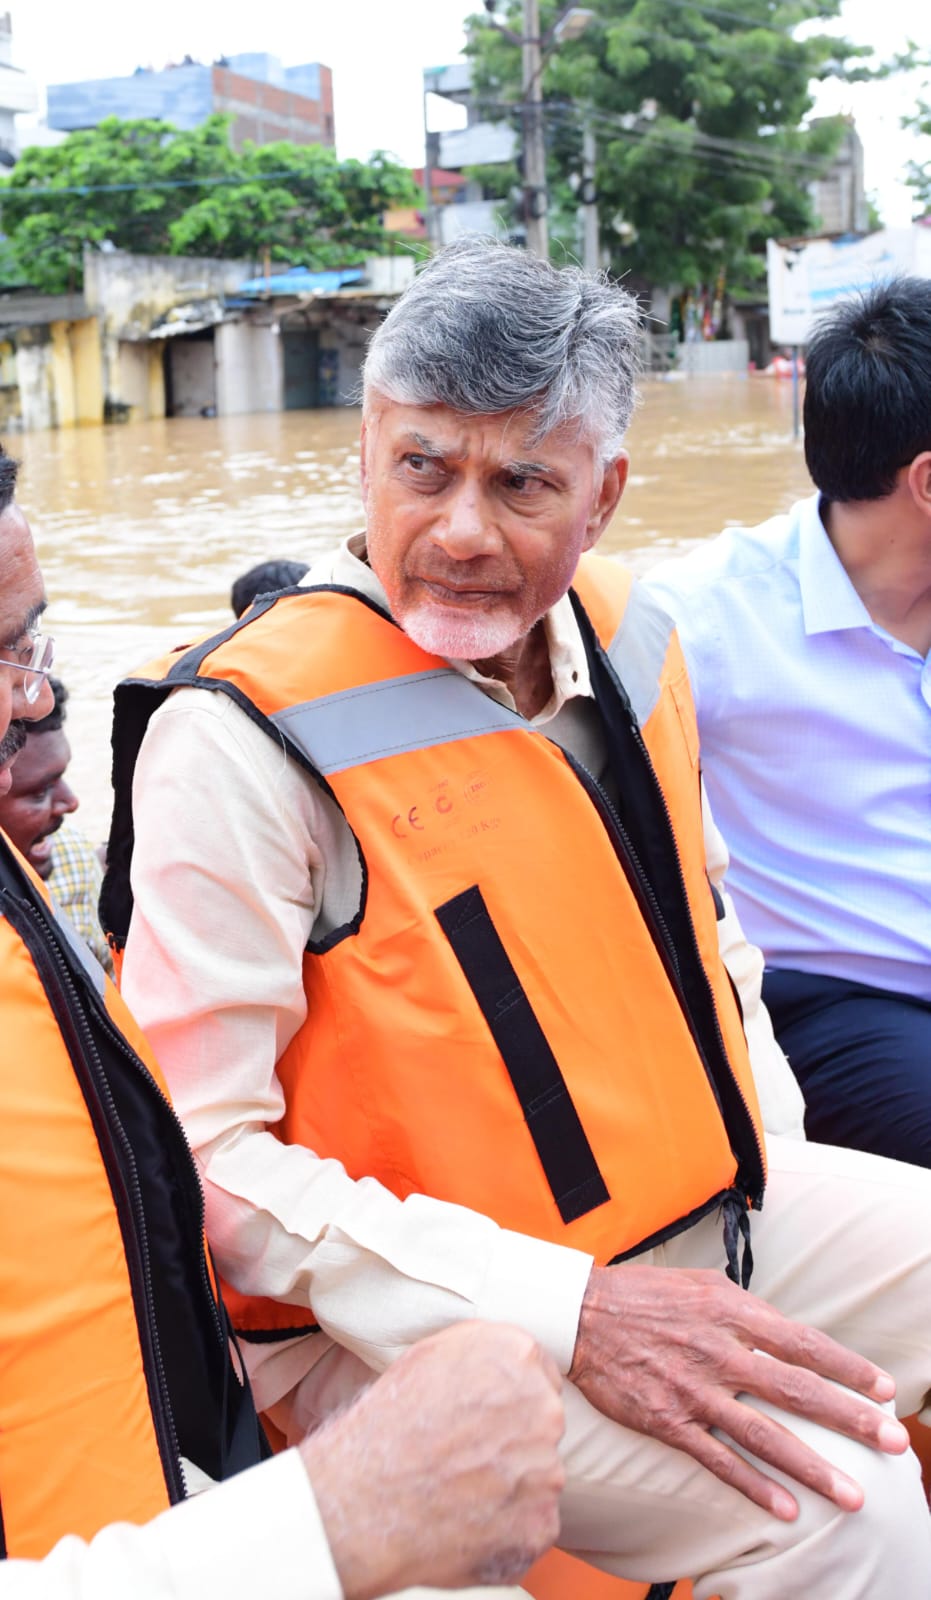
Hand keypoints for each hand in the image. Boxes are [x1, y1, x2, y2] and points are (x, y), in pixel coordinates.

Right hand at [301, 1322, 564, 1599]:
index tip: (483, 1418)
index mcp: (518, 1356)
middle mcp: (544, 1408)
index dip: (509, 1400)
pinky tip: (467, 1521)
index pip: (539, 1375)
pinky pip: (533, 1521)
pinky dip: (507, 1527)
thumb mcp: (431, 1354)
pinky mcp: (541, 1523)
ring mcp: (546, 1469)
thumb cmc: (388, 1424)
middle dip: (513, 1440)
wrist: (364, 1500)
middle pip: (542, 1424)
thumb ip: (484, 1353)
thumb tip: (510, 1364)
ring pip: (538, 1475)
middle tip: (466, 1457)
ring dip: (509, 1485)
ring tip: (458, 1491)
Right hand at [569, 1264, 908, 1521]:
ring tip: (852, 1494)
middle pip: (798, 1389)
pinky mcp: (668, 1421)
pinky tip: (785, 1508)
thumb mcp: (702, 1285)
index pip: (804, 1342)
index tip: (884, 1389)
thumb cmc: (644, 1296)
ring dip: (812, 1467)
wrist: (580, 1313)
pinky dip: (753, 1485)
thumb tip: (785, 1332)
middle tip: (893, 1442)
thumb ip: (746, 1310)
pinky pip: (718, 1459)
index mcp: (731, 1311)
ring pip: (764, 1434)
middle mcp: (719, 1351)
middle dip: (851, 1418)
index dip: (848, 1367)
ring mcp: (694, 1390)